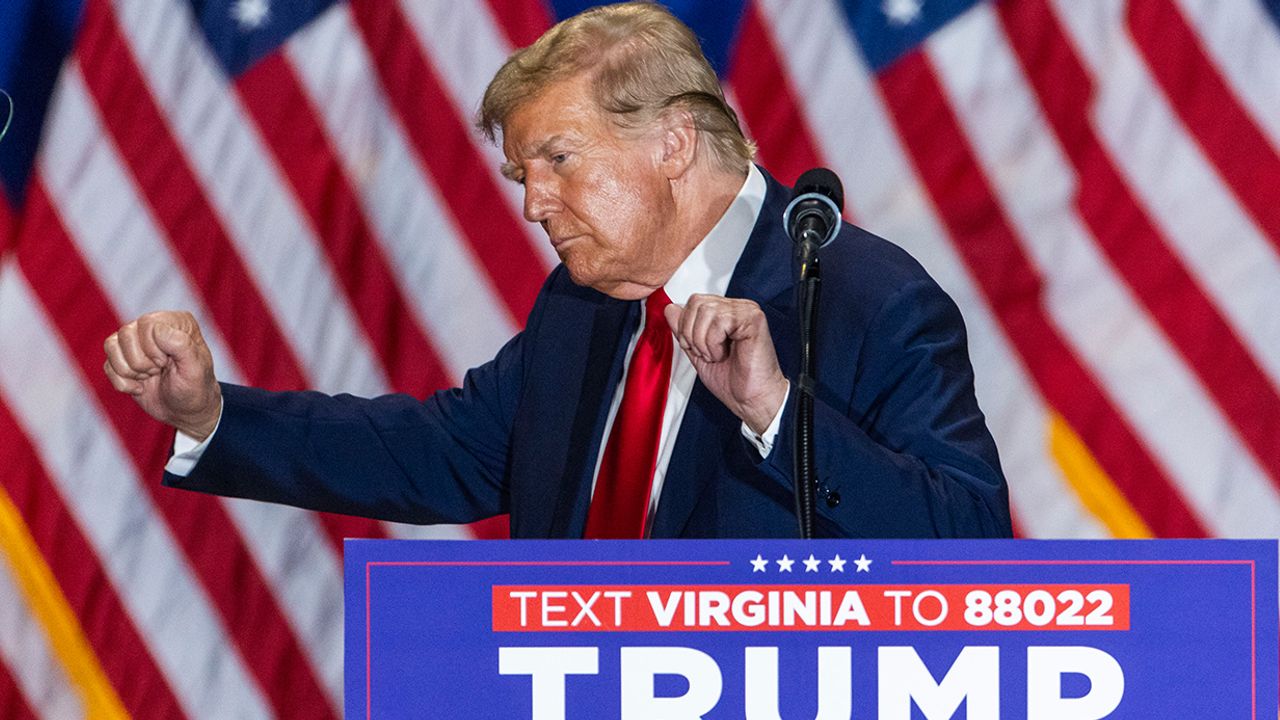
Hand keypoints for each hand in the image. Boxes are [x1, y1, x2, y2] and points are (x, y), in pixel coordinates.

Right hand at [103, 311, 221, 440]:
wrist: (185, 412)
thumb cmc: (195, 388)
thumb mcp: (196, 368)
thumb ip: (182, 345)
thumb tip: (157, 330)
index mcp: (177, 322)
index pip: (147, 324)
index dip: (153, 349)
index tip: (167, 363)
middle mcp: (154, 326)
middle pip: (126, 334)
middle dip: (140, 362)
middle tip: (159, 371)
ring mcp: (137, 341)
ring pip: (111, 346)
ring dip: (130, 371)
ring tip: (150, 376)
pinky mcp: (122, 358)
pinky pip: (107, 365)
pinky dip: (122, 383)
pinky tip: (140, 386)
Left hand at [664, 294, 787, 433]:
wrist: (752, 400)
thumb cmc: (733, 381)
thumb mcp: (697, 352)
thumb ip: (684, 330)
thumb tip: (670, 309)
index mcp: (726, 312)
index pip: (694, 302)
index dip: (685, 327)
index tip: (697, 349)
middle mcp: (737, 308)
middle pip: (697, 302)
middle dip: (692, 334)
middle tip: (706, 354)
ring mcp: (747, 311)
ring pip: (706, 311)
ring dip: (704, 341)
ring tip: (717, 356)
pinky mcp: (754, 319)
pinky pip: (720, 320)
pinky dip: (714, 343)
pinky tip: (725, 354)